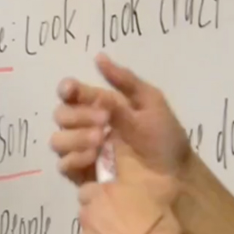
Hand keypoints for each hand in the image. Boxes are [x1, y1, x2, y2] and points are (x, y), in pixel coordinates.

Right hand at [53, 53, 191, 184]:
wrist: (176, 176)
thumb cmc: (165, 137)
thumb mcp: (150, 103)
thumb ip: (124, 81)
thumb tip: (98, 57)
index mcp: (100, 106)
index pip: (73, 94)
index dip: (67, 89)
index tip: (72, 90)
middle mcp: (86, 127)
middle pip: (61, 115)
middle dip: (78, 114)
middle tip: (104, 120)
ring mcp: (83, 152)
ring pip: (58, 140)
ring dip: (74, 136)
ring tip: (99, 138)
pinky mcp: (83, 175)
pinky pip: (64, 165)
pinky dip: (74, 157)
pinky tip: (94, 156)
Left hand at [75, 180, 182, 233]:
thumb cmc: (159, 227)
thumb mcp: (155, 194)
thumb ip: (135, 187)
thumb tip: (131, 179)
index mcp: (102, 195)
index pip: (87, 191)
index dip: (100, 200)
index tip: (113, 208)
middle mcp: (87, 216)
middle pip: (86, 217)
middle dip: (98, 224)